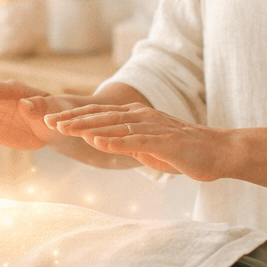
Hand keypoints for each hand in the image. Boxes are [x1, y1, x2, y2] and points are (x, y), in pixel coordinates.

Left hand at [45, 103, 229, 180]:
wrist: (218, 152)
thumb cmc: (182, 151)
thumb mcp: (147, 146)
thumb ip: (124, 142)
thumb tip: (98, 141)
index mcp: (137, 116)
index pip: (99, 114)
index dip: (74, 116)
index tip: (49, 120)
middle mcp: (142, 117)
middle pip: (101, 116)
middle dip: (73, 119)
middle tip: (47, 122)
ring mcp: (153, 128)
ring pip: (115, 125)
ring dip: (88, 127)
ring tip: (65, 129)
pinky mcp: (165, 142)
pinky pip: (136, 141)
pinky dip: (116, 141)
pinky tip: (98, 142)